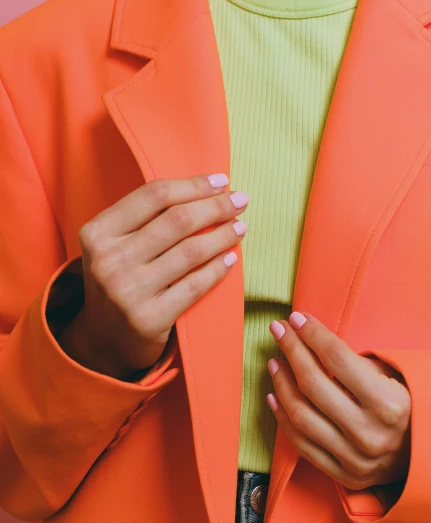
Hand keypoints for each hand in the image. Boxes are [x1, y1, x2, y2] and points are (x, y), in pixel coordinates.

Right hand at [58, 175, 248, 379]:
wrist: (103, 340)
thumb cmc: (119, 281)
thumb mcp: (114, 246)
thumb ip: (144, 219)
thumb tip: (204, 190)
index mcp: (97, 233)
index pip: (154, 196)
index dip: (193, 185)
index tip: (221, 181)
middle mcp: (109, 261)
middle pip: (177, 220)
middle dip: (216, 206)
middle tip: (241, 200)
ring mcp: (128, 292)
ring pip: (190, 251)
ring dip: (223, 235)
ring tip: (240, 227)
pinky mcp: (149, 319)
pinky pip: (195, 286)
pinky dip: (218, 269)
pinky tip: (230, 258)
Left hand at [267, 312, 410, 490]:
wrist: (427, 460)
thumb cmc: (410, 408)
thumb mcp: (398, 379)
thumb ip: (358, 364)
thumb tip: (312, 341)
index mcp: (390, 404)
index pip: (338, 359)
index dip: (313, 334)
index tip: (297, 318)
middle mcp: (370, 433)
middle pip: (313, 385)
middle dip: (292, 350)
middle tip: (279, 330)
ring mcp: (354, 458)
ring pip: (301, 415)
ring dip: (281, 383)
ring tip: (275, 361)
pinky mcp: (343, 475)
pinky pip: (301, 444)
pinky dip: (282, 417)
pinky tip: (275, 395)